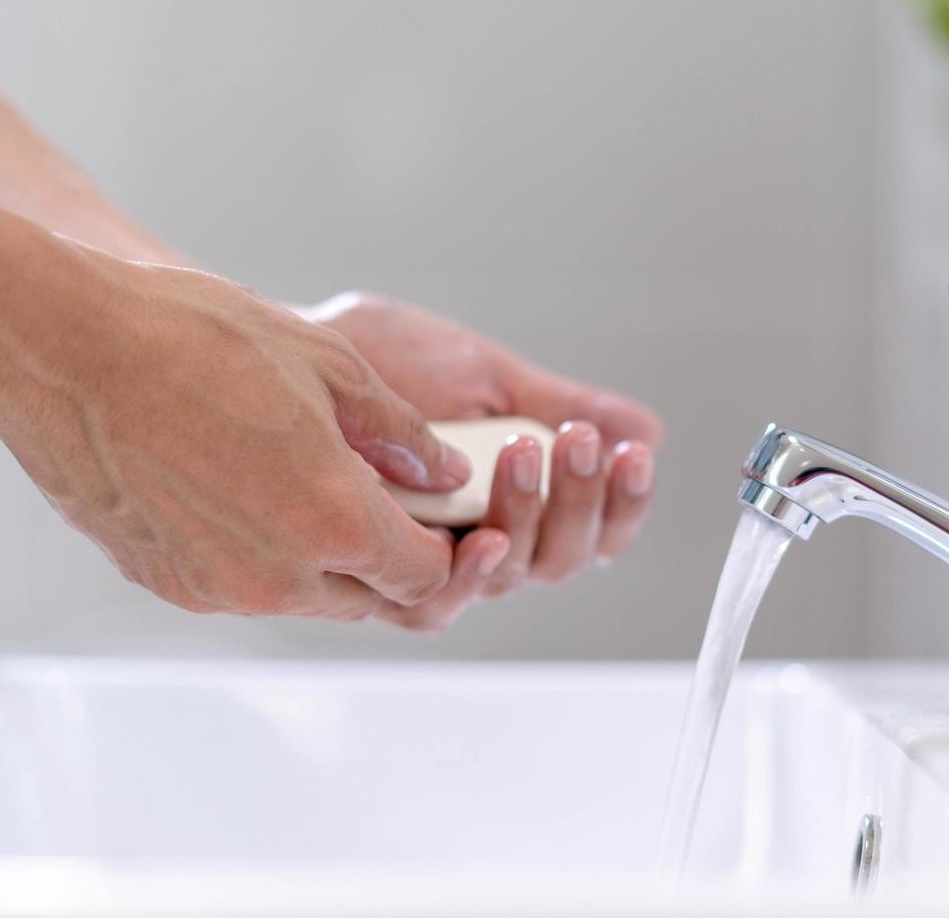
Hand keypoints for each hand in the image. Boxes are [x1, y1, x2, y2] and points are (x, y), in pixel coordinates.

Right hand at [0, 240, 516, 620]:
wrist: (61, 348)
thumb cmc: (193, 339)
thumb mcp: (327, 366)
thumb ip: (399, 434)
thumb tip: (445, 472)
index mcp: (333, 523)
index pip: (422, 576)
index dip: (443, 549)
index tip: (439, 516)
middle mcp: (277, 577)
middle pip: (369, 598)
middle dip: (387, 557)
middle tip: (380, 496)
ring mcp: (214, 588)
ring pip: (304, 597)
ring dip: (324, 558)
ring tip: (308, 480)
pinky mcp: (163, 584)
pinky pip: (240, 587)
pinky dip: (261, 555)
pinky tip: (245, 487)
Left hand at [308, 293, 661, 628]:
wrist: (303, 347)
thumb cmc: (393, 362)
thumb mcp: (488, 376)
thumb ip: (558, 406)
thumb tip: (645, 428)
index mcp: (525, 493)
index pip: (598, 521)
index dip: (625, 499)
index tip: (633, 452)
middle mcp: (490, 537)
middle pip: (566, 557)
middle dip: (583, 500)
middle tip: (582, 442)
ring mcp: (440, 560)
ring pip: (516, 575)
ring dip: (535, 518)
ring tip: (528, 452)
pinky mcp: (388, 578)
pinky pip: (440, 602)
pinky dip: (474, 573)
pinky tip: (488, 537)